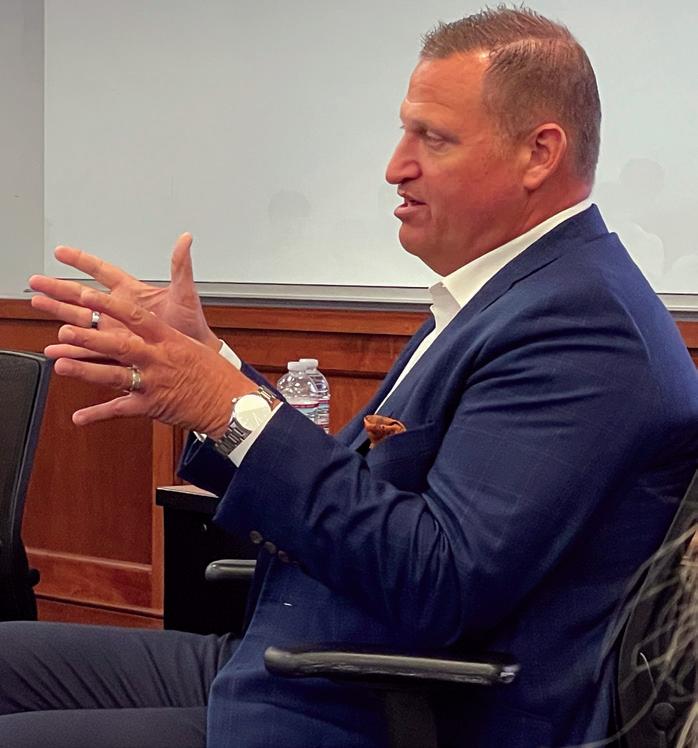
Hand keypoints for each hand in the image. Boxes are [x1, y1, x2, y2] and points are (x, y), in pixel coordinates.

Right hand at [29, 234, 219, 358]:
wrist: (194, 359)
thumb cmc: (192, 326)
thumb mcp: (185, 294)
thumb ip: (181, 266)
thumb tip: (186, 239)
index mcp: (132, 293)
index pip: (102, 271)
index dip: (82, 261)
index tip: (61, 251)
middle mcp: (119, 310)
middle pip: (81, 295)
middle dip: (58, 287)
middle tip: (36, 281)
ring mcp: (114, 331)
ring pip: (80, 320)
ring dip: (58, 313)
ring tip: (38, 305)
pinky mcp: (115, 351)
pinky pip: (88, 350)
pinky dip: (71, 350)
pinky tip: (56, 349)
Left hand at [44, 285, 254, 433]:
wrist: (232, 403)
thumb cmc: (214, 374)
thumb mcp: (192, 346)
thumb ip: (165, 335)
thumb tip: (147, 323)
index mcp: (169, 340)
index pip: (136, 318)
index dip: (111, 306)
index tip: (89, 295)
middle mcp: (159, 360)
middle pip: (119, 345)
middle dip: (90, 339)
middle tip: (65, 330)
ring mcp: (154, 384)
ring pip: (114, 376)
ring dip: (86, 371)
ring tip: (60, 365)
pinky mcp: (152, 407)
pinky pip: (120, 411)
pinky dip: (98, 414)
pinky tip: (79, 417)